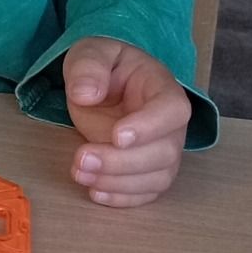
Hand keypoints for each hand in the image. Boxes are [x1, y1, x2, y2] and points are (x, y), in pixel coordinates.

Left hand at [62, 37, 189, 206]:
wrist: (104, 85)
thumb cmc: (104, 67)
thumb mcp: (91, 53)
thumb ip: (88, 67)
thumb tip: (85, 94)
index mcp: (162, 88)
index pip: (172, 111)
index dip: (149, 127)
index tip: (117, 136)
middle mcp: (171, 125)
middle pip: (164, 152)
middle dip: (122, 162)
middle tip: (82, 158)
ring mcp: (163, 151)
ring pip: (157, 178)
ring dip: (118, 183)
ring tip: (80, 174)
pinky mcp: (148, 172)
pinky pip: (146, 194)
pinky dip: (123, 199)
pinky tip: (95, 193)